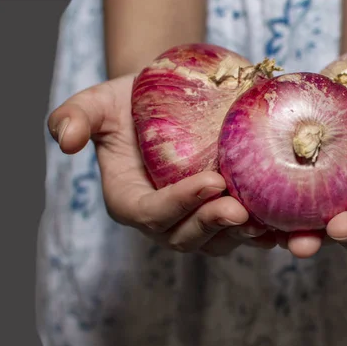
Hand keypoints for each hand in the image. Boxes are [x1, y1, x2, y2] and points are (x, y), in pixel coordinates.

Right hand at [48, 74, 284, 256]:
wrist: (168, 104)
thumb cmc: (131, 104)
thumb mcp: (98, 103)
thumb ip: (75, 117)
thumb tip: (63, 141)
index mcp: (130, 201)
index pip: (151, 213)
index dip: (180, 204)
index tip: (211, 182)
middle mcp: (163, 220)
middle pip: (186, 236)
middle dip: (212, 225)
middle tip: (239, 209)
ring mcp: (194, 222)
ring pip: (217, 242)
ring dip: (241, 236)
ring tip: (265, 224)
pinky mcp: (221, 215)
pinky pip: (241, 234)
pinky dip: (262, 235)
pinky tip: (284, 229)